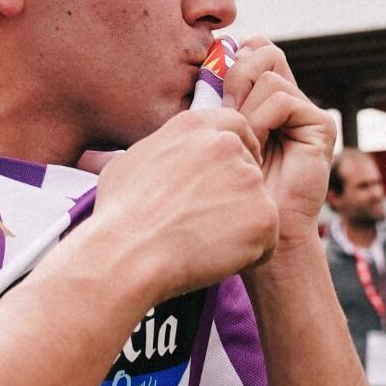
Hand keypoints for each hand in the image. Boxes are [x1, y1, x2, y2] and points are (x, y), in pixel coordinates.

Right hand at [88, 108, 279, 301]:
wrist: (129, 253)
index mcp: (195, 126)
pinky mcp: (265, 215)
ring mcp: (249, 179)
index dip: (237, 150)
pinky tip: (216, 260)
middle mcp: (227, 144)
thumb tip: (160, 156)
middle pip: (250, 167)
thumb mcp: (131, 161)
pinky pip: (266, 239)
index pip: (235, 126)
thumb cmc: (120, 214)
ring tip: (202, 244)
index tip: (228, 173)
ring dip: (239, 226)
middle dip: (237, 193)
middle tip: (209, 220)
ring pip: (258, 205)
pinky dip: (248, 255)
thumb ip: (161, 150)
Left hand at [221, 37, 335, 244]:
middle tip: (223, 110)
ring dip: (246, 105)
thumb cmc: (227, 186)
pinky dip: (262, 119)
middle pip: (262, 50)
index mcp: (260, 97)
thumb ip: (216, 98)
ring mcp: (305, 110)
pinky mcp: (320, 125)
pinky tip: (256, 145)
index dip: (229, 60)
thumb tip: (210, 57)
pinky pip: (282, 98)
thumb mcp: (215, 133)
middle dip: (235, 74)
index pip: (249, 49)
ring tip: (241, 138)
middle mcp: (286, 99)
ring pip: (269, 72)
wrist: (256, 227)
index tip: (210, 89)